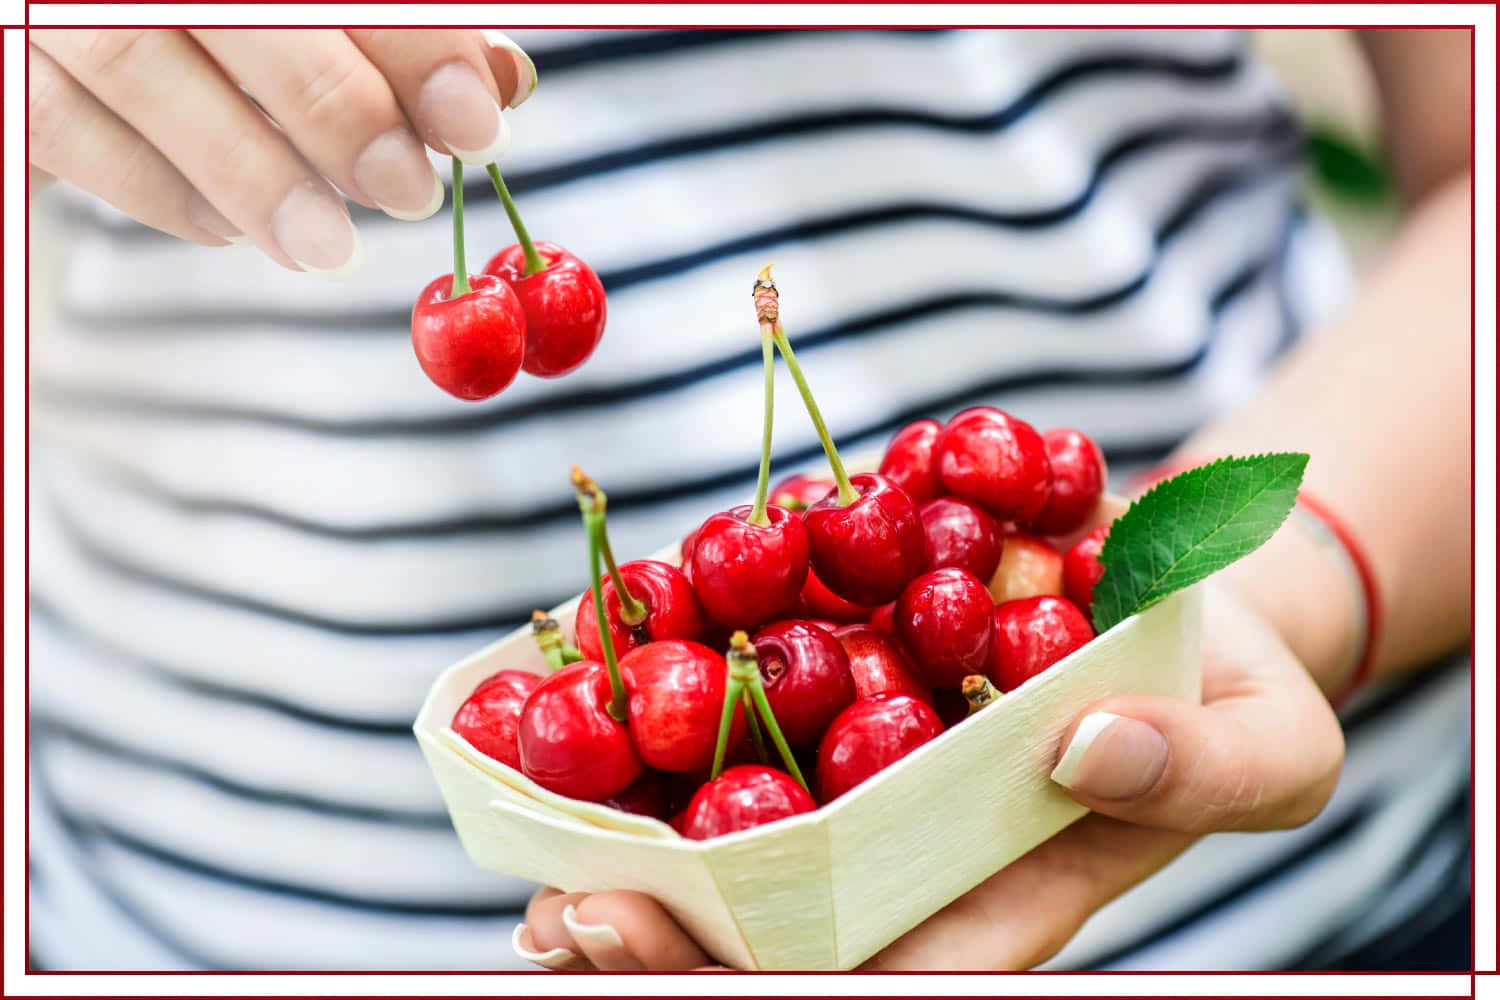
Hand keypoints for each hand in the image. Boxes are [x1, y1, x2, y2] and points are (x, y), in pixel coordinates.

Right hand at [28, 28, 535, 276]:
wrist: (70, 31)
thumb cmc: (222, 38)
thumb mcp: (309, 21)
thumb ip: (399, 39)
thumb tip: (503, 84)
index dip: (416, 45)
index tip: (479, 127)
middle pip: (240, 9)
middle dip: (340, 109)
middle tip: (410, 196)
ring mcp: (47, 2)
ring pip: (138, 66)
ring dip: (253, 173)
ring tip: (331, 248)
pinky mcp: (3, 69)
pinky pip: (65, 127)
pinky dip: (160, 192)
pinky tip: (231, 231)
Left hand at [511, 503, 1345, 970]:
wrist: (1179, 591)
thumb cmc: (1231, 690)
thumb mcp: (1269, 741)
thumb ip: (1200, 766)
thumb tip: (1091, 754)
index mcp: (995, 889)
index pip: (875, 970)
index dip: (769, 980)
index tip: (669, 949)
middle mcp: (905, 840)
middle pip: (771, 923)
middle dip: (669, 943)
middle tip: (570, 926)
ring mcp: (861, 757)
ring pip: (726, 830)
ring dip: (628, 854)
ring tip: (539, 869)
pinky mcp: (836, 665)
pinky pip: (733, 705)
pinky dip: (654, 712)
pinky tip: (572, 712)